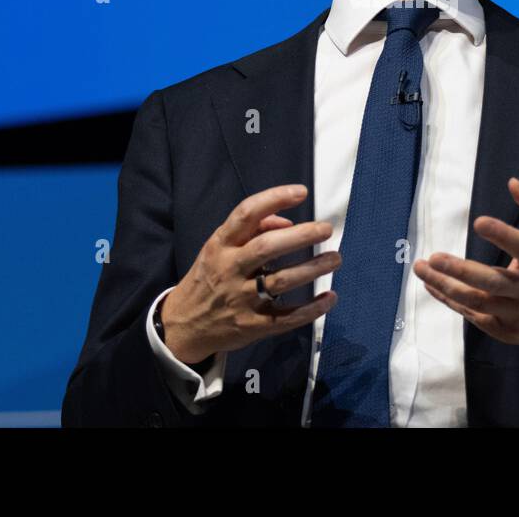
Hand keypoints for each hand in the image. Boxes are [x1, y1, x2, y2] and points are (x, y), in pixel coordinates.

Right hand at [160, 184, 339, 364]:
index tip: (301, 192)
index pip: (246, 214)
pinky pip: (286, 317)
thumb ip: (252, 230)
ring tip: (335, 258)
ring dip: (313, 268)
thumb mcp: (219, 248)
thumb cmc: (209, 277)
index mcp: (220, 245)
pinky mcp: (251, 326)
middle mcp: (229, 269)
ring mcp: (240, 299)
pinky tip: (329, 297)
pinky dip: (311, 309)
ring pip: (281, 281)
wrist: (183, 325)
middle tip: (326, 229)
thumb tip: (288, 222)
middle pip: (268, 247)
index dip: (274, 199)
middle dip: (301, 236)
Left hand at [412, 177, 518, 355]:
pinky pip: (473, 315)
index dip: (503, 236)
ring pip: (478, 302)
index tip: (479, 222)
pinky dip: (450, 300)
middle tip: (433, 258)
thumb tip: (512, 183)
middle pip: (493, 283)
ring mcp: (518, 313)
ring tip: (421, 268)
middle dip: (461, 271)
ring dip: (446, 286)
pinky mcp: (506, 329)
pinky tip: (431, 284)